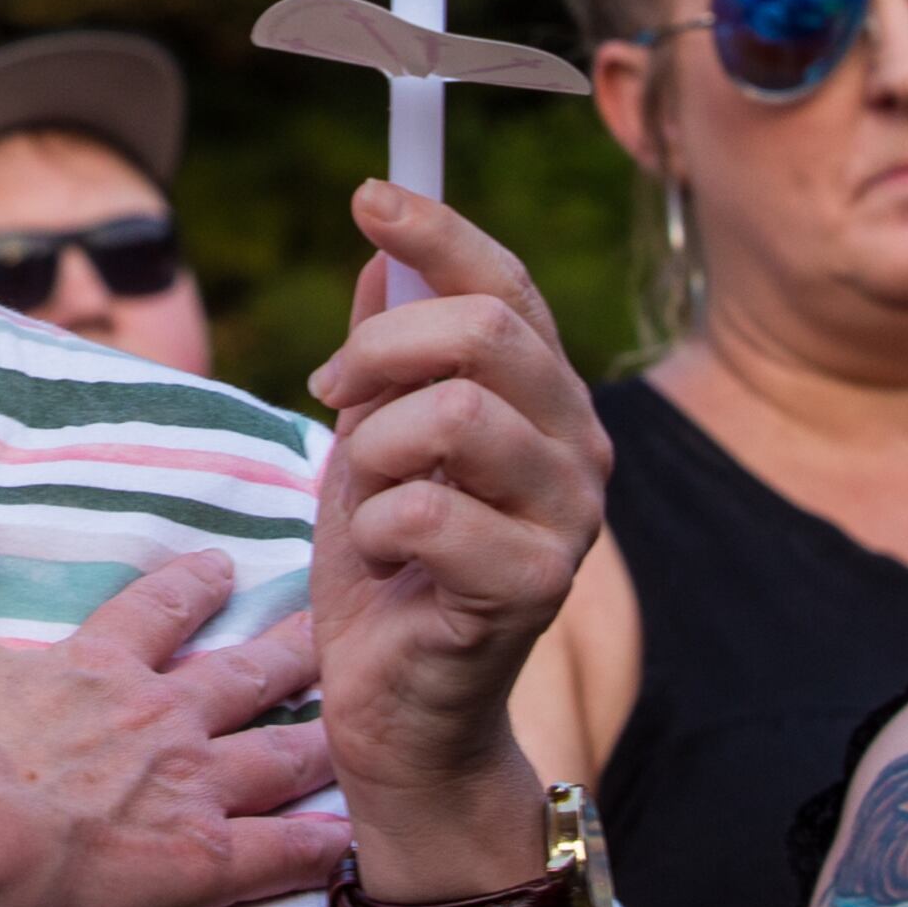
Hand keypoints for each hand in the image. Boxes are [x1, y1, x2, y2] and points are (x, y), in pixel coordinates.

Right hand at [0, 474, 342, 906]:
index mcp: (97, 668)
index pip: (158, 612)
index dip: (192, 588)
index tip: (220, 569)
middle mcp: (157, 719)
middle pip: (241, 676)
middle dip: (287, 652)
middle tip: (326, 632)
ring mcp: (187, 788)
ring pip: (276, 757)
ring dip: (318, 743)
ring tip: (354, 730)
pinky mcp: (198, 859)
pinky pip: (275, 851)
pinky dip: (316, 846)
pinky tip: (349, 842)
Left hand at [305, 182, 606, 888]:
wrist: (398, 712)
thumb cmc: (387, 574)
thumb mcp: (369, 444)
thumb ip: (385, 353)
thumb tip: (383, 244)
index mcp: (541, 396)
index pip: (505, 283)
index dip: (439, 230)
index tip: (369, 194)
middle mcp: (576, 442)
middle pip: (484, 329)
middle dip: (380, 350)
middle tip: (331, 396)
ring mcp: (569, 515)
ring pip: (454, 414)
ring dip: (374, 451)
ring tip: (367, 501)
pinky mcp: (537, 583)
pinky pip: (423, 509)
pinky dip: (371, 530)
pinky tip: (383, 565)